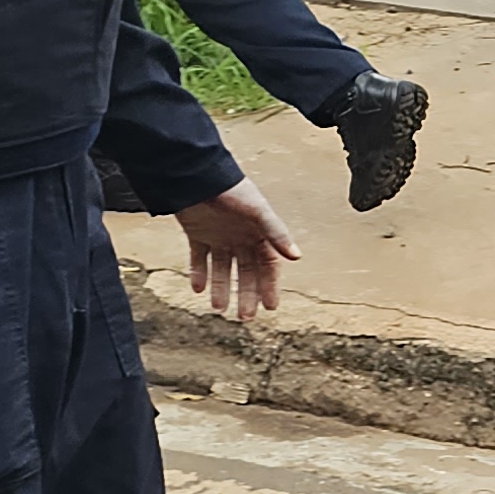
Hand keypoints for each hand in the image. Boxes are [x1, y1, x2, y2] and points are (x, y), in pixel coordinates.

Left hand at [171, 178, 299, 318]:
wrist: (197, 176)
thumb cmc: (231, 190)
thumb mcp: (258, 212)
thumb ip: (277, 234)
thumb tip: (297, 257)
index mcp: (258, 234)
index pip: (268, 266)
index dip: (269, 286)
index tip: (269, 307)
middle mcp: (240, 238)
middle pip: (246, 273)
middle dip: (247, 295)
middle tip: (244, 317)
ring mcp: (218, 237)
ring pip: (223, 270)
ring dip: (222, 289)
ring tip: (219, 308)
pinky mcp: (197, 234)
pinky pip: (198, 259)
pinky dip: (199, 274)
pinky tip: (198, 288)